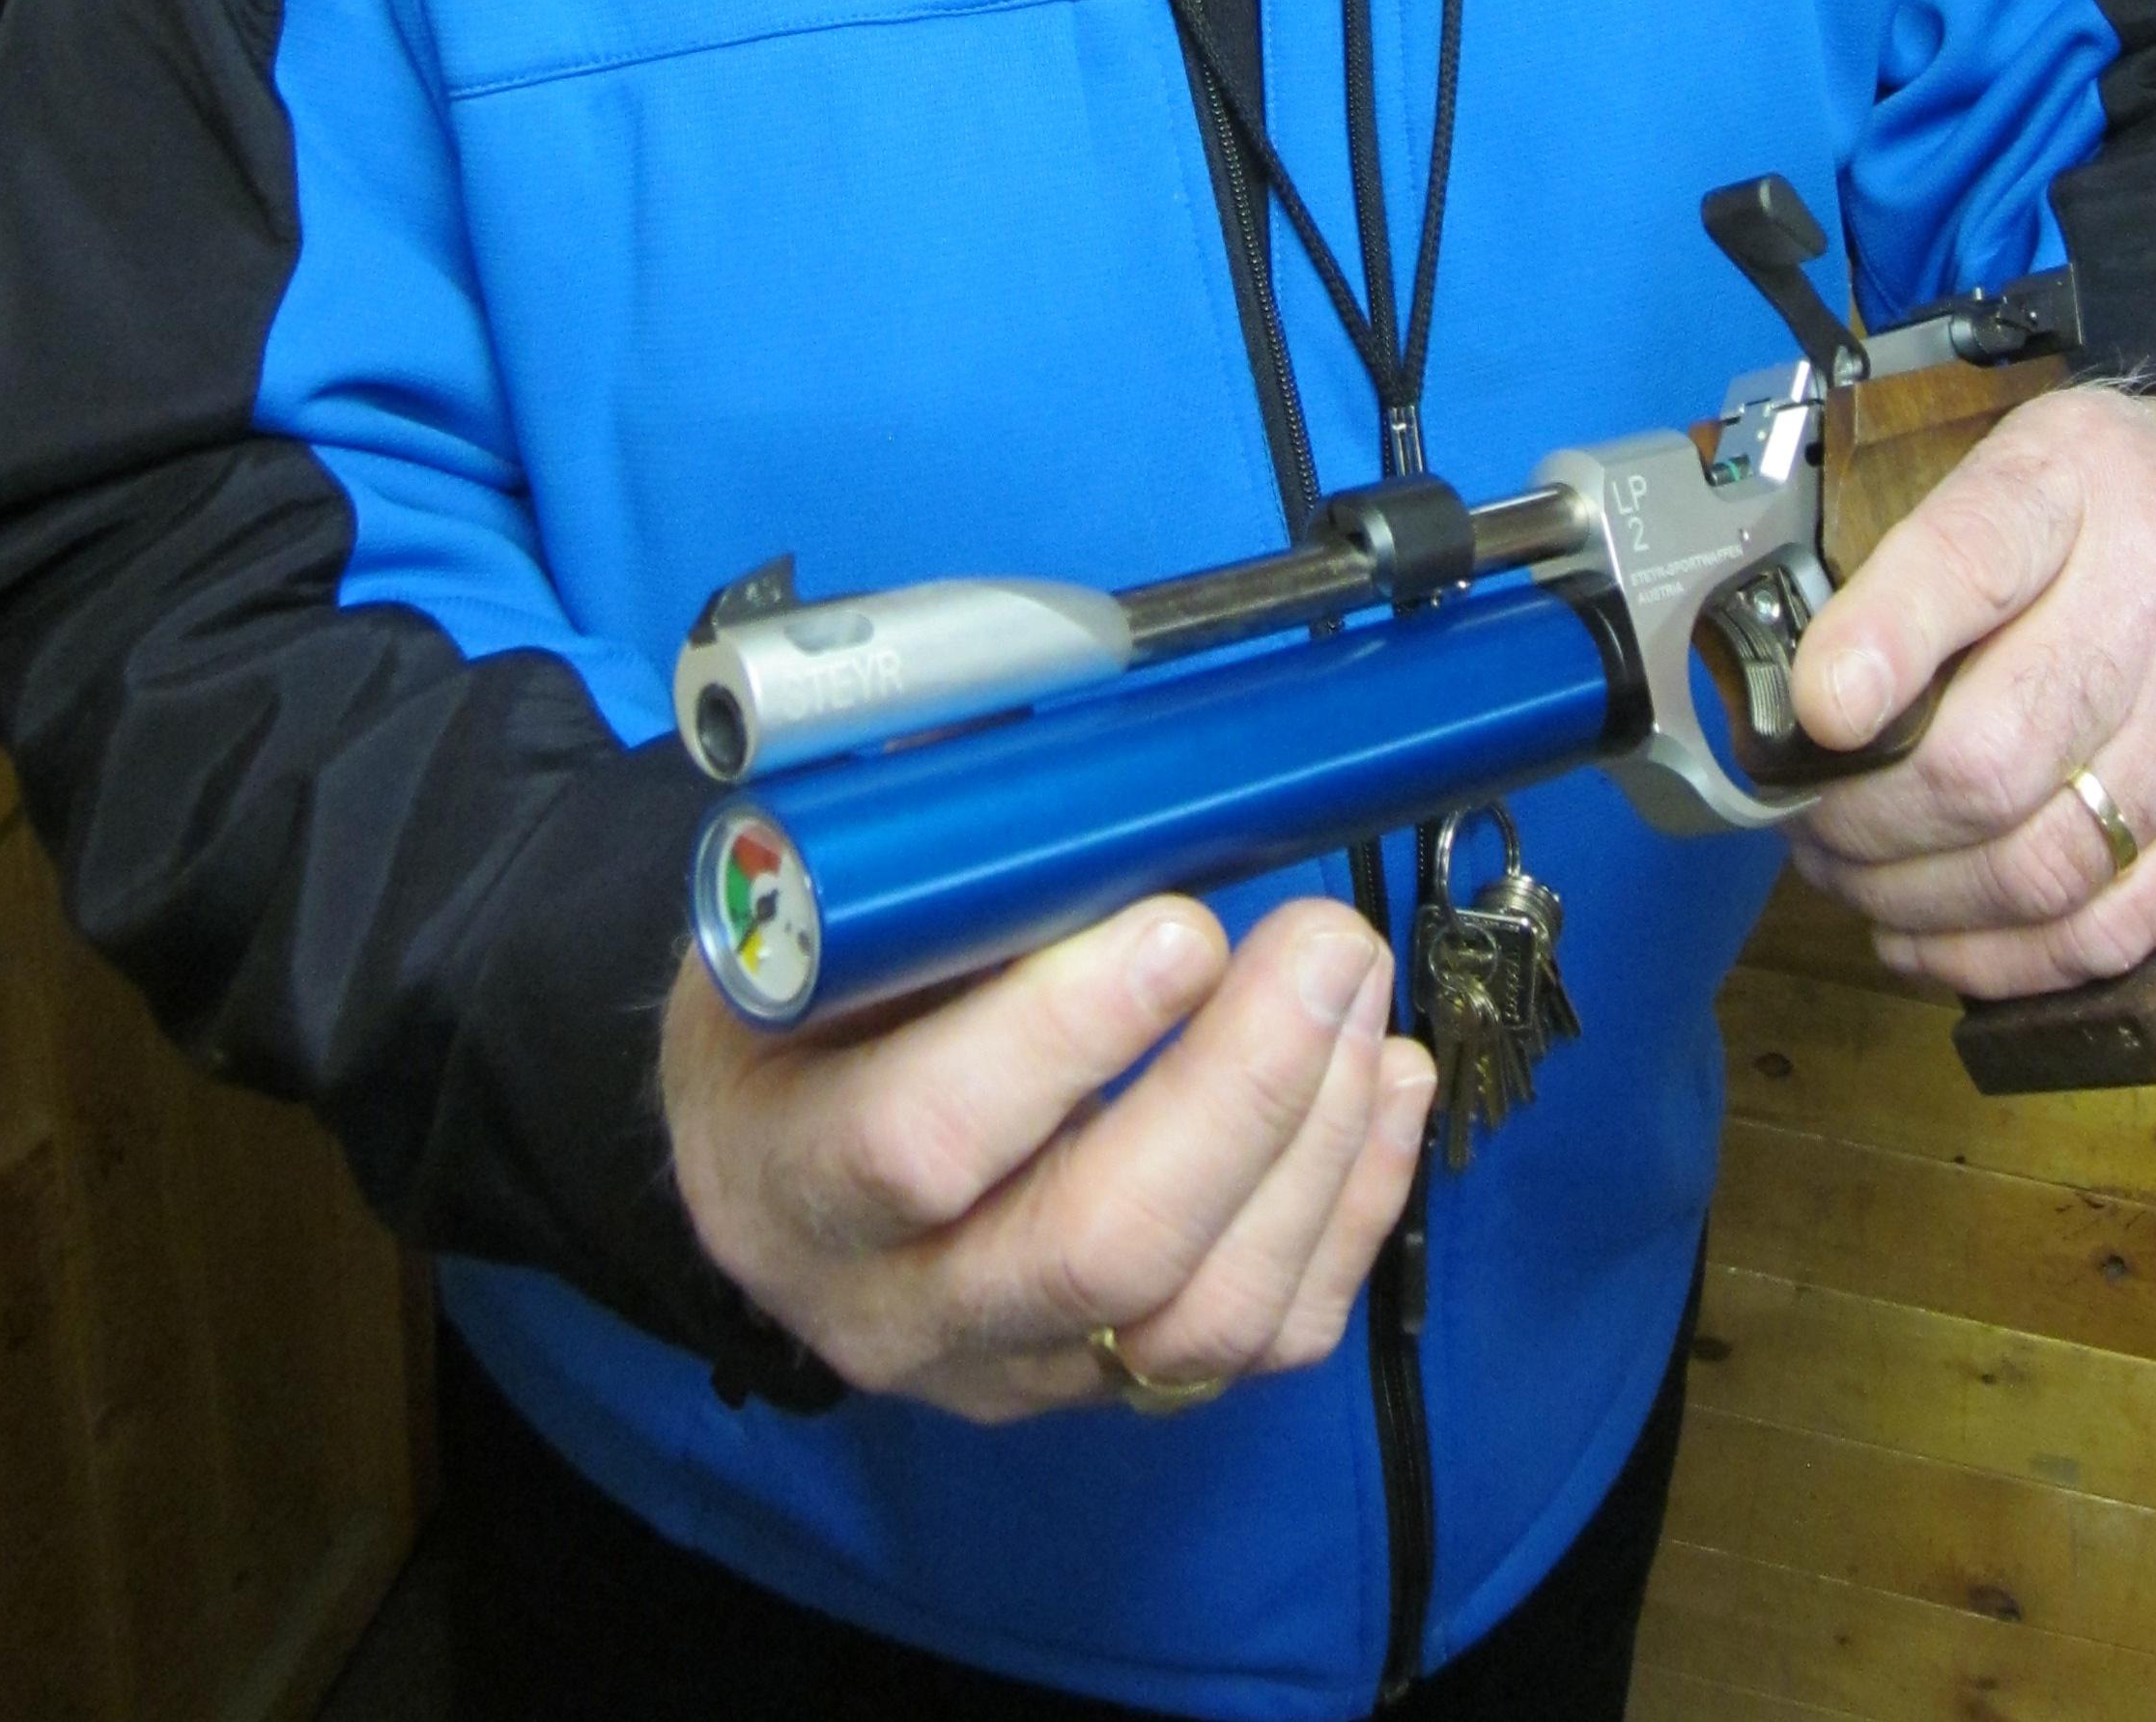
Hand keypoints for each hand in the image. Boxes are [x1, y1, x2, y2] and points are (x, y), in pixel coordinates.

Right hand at [662, 893, 1434, 1421]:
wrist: (769, 1155)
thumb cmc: (798, 1001)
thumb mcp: (806, 920)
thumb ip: (928, 863)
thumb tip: (1079, 774)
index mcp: (786, 1167)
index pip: (922, 1142)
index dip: (1064, 1038)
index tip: (1182, 926)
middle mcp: (893, 1302)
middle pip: (1098, 1247)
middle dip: (1243, 1089)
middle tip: (1325, 944)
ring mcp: (1015, 1363)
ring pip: (1202, 1315)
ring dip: (1317, 1142)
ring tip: (1361, 991)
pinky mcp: (1114, 1382)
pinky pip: (1261, 1338)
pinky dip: (1351, 1209)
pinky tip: (1385, 1083)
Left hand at [1784, 387, 2155, 997]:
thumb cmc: (2126, 501)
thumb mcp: (2017, 460)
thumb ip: (1917, 560)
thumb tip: (1811, 691)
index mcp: (2077, 486)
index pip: (1969, 562)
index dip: (1880, 647)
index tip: (1815, 712)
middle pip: (1986, 762)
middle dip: (1862, 818)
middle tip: (1807, 824)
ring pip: (2038, 868)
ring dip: (1914, 900)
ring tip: (1854, 881)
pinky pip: (2111, 932)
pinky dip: (1999, 958)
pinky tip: (1930, 940)